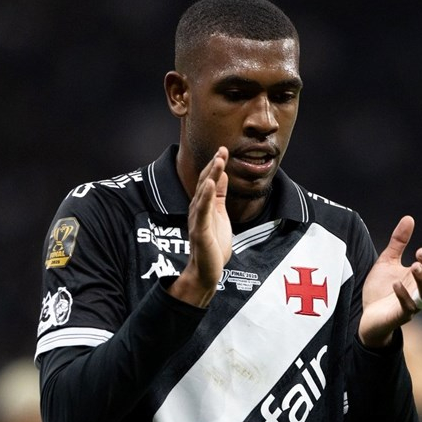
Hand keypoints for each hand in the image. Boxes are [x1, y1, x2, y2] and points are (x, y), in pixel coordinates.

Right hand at [168, 147, 231, 306]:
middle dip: (214, 165)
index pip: (209, 181)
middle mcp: (198, 210)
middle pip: (205, 183)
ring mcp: (198, 220)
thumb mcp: (219, 214)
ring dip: (210, 175)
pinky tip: (208, 183)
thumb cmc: (213, 245)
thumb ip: (218, 195)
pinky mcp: (200, 231)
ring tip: (218, 160)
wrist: (206, 272)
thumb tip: (221, 175)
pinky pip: (202, 211)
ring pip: (203, 194)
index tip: (223, 149)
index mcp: (203, 206)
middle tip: (222, 149)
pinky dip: (205, 196)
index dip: (216, 165)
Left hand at [358, 216, 421, 347]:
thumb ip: (398, 242)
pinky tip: (396, 283)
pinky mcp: (399, 316)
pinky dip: (403, 295)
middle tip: (420, 251)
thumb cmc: (381, 289)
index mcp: (420, 280)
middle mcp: (420, 293)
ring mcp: (412, 305)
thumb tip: (409, 218)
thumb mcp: (388, 261)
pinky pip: (407, 308)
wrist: (366, 316)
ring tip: (414, 265)